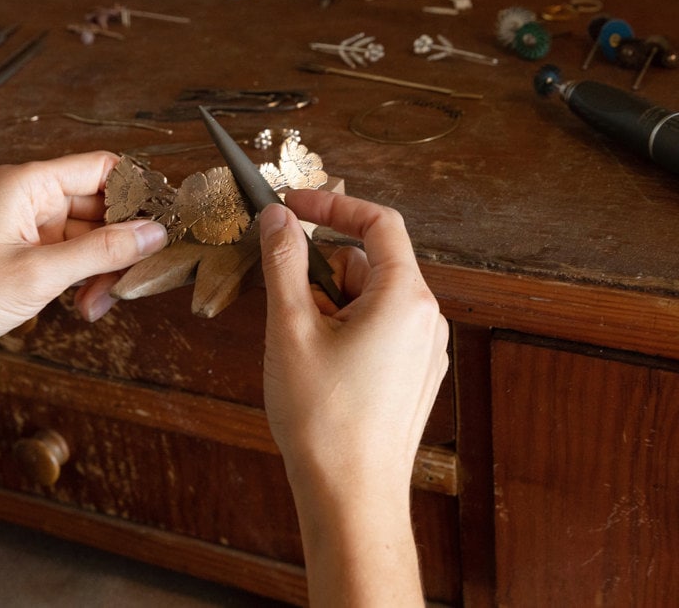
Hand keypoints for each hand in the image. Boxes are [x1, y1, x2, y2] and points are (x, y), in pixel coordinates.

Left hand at [0, 152, 166, 370]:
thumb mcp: (37, 274)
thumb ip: (102, 252)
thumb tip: (155, 233)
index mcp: (29, 184)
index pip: (104, 169)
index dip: (140, 193)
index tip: (167, 224)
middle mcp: (30, 199)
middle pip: (102, 207)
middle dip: (123, 244)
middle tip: (137, 278)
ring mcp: (27, 229)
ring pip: (90, 238)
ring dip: (104, 270)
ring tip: (98, 305)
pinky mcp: (24, 256)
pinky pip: (72, 259)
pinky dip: (84, 282)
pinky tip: (84, 308)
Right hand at [258, 190, 448, 486]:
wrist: (351, 498)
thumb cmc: (324, 420)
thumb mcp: (291, 328)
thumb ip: (284, 263)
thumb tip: (279, 218)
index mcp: (405, 298)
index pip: (378, 222)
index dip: (332, 206)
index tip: (292, 206)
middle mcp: (426, 319)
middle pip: (369, 263)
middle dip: (322, 274)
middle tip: (287, 307)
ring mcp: (424, 351)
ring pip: (370, 300)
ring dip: (331, 307)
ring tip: (302, 350)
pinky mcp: (413, 376)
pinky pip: (379, 330)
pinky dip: (345, 332)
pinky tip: (320, 369)